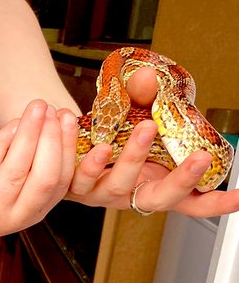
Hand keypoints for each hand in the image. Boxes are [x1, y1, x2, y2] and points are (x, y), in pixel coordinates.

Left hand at [0, 100, 76, 282]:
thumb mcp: (19, 194)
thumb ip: (36, 167)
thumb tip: (55, 120)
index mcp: (38, 210)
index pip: (63, 180)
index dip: (68, 147)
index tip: (70, 118)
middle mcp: (19, 215)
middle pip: (44, 178)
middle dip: (52, 140)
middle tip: (52, 109)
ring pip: (15, 171)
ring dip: (29, 135)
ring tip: (36, 109)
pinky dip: (1, 142)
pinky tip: (11, 125)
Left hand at [67, 68, 238, 217]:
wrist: (67, 136)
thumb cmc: (110, 131)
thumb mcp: (137, 111)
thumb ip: (145, 96)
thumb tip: (149, 78)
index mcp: (156, 182)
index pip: (192, 201)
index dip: (216, 203)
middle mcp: (132, 193)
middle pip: (162, 199)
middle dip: (183, 180)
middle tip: (200, 157)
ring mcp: (103, 193)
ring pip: (119, 184)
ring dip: (135, 156)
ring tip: (145, 127)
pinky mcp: (75, 187)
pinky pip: (80, 176)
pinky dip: (86, 155)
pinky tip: (93, 137)